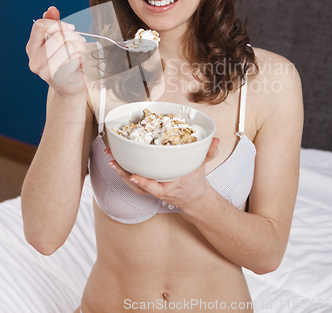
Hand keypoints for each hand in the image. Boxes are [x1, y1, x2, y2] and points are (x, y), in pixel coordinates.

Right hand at [26, 6, 87, 96]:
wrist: (71, 86)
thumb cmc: (66, 61)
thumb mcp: (59, 41)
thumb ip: (54, 24)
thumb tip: (51, 9)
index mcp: (32, 48)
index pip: (40, 26)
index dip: (58, 24)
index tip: (70, 28)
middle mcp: (35, 60)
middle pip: (58, 36)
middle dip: (74, 36)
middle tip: (80, 41)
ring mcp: (45, 71)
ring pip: (69, 47)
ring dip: (80, 47)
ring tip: (81, 51)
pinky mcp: (58, 78)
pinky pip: (75, 58)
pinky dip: (82, 57)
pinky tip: (80, 62)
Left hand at [105, 137, 219, 209]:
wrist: (193, 198)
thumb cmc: (196, 181)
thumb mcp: (203, 166)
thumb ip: (209, 152)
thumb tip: (215, 140)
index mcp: (173, 185)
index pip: (156, 187)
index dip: (145, 183)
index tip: (134, 176)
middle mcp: (160, 189)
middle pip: (138, 184)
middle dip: (123, 172)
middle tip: (112, 160)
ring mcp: (153, 190)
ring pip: (132, 185)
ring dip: (120, 172)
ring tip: (110, 158)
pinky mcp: (148, 189)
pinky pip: (133, 183)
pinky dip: (124, 174)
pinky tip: (116, 163)